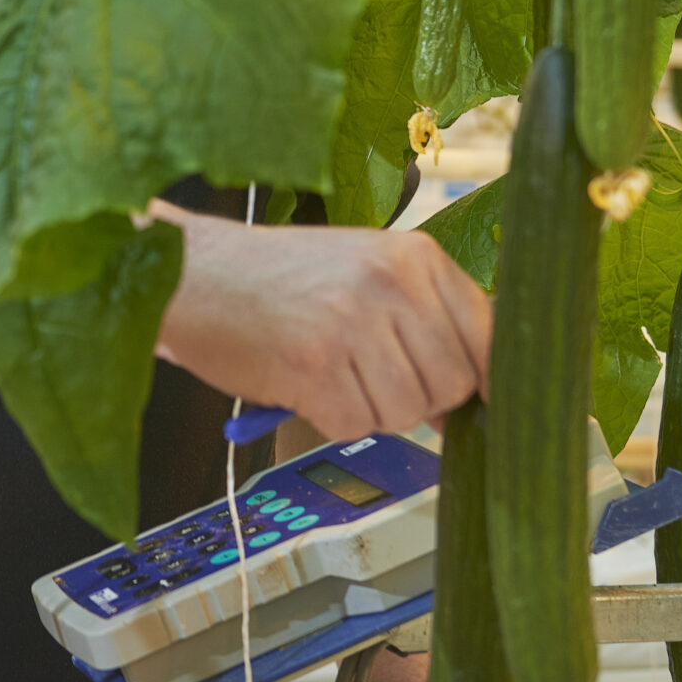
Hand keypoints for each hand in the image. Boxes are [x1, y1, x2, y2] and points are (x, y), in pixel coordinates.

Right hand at [155, 213, 490, 443]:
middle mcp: (391, 283)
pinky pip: (356, 425)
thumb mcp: (364, 270)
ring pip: (407, 412)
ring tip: (330, 372)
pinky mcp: (314, 365)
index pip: (490, 335)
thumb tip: (481, 394)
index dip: (486, 381)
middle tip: (368, 376)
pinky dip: (330, 418)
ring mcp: (352, 323)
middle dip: (419, 399)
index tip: (481, 405)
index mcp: (415, 255)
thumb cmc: (278, 277)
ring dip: (371, 410)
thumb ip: (425, 317)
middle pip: (453, 385)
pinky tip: (303, 383)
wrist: (190, 272)